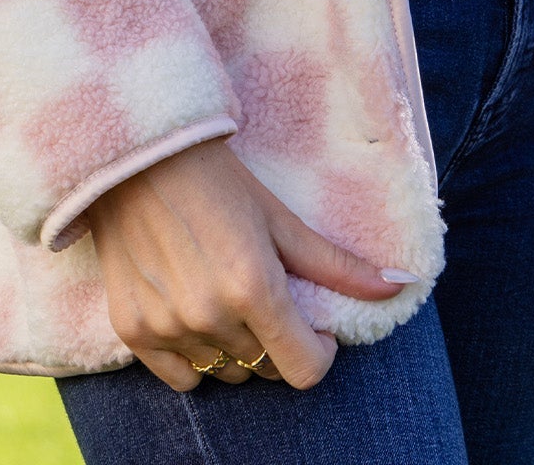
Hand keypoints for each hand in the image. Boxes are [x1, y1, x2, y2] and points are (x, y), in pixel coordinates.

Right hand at [86, 136, 413, 392]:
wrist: (138, 156)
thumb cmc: (219, 180)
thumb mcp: (282, 219)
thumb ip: (338, 264)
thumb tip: (402, 284)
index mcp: (254, 288)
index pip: (304, 370)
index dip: (319, 351)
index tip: (314, 325)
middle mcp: (209, 315)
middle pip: (265, 370)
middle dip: (277, 341)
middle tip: (265, 295)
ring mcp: (167, 326)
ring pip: (224, 372)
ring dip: (235, 347)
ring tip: (224, 294)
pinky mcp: (131, 329)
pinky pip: (180, 377)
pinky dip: (194, 356)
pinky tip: (193, 310)